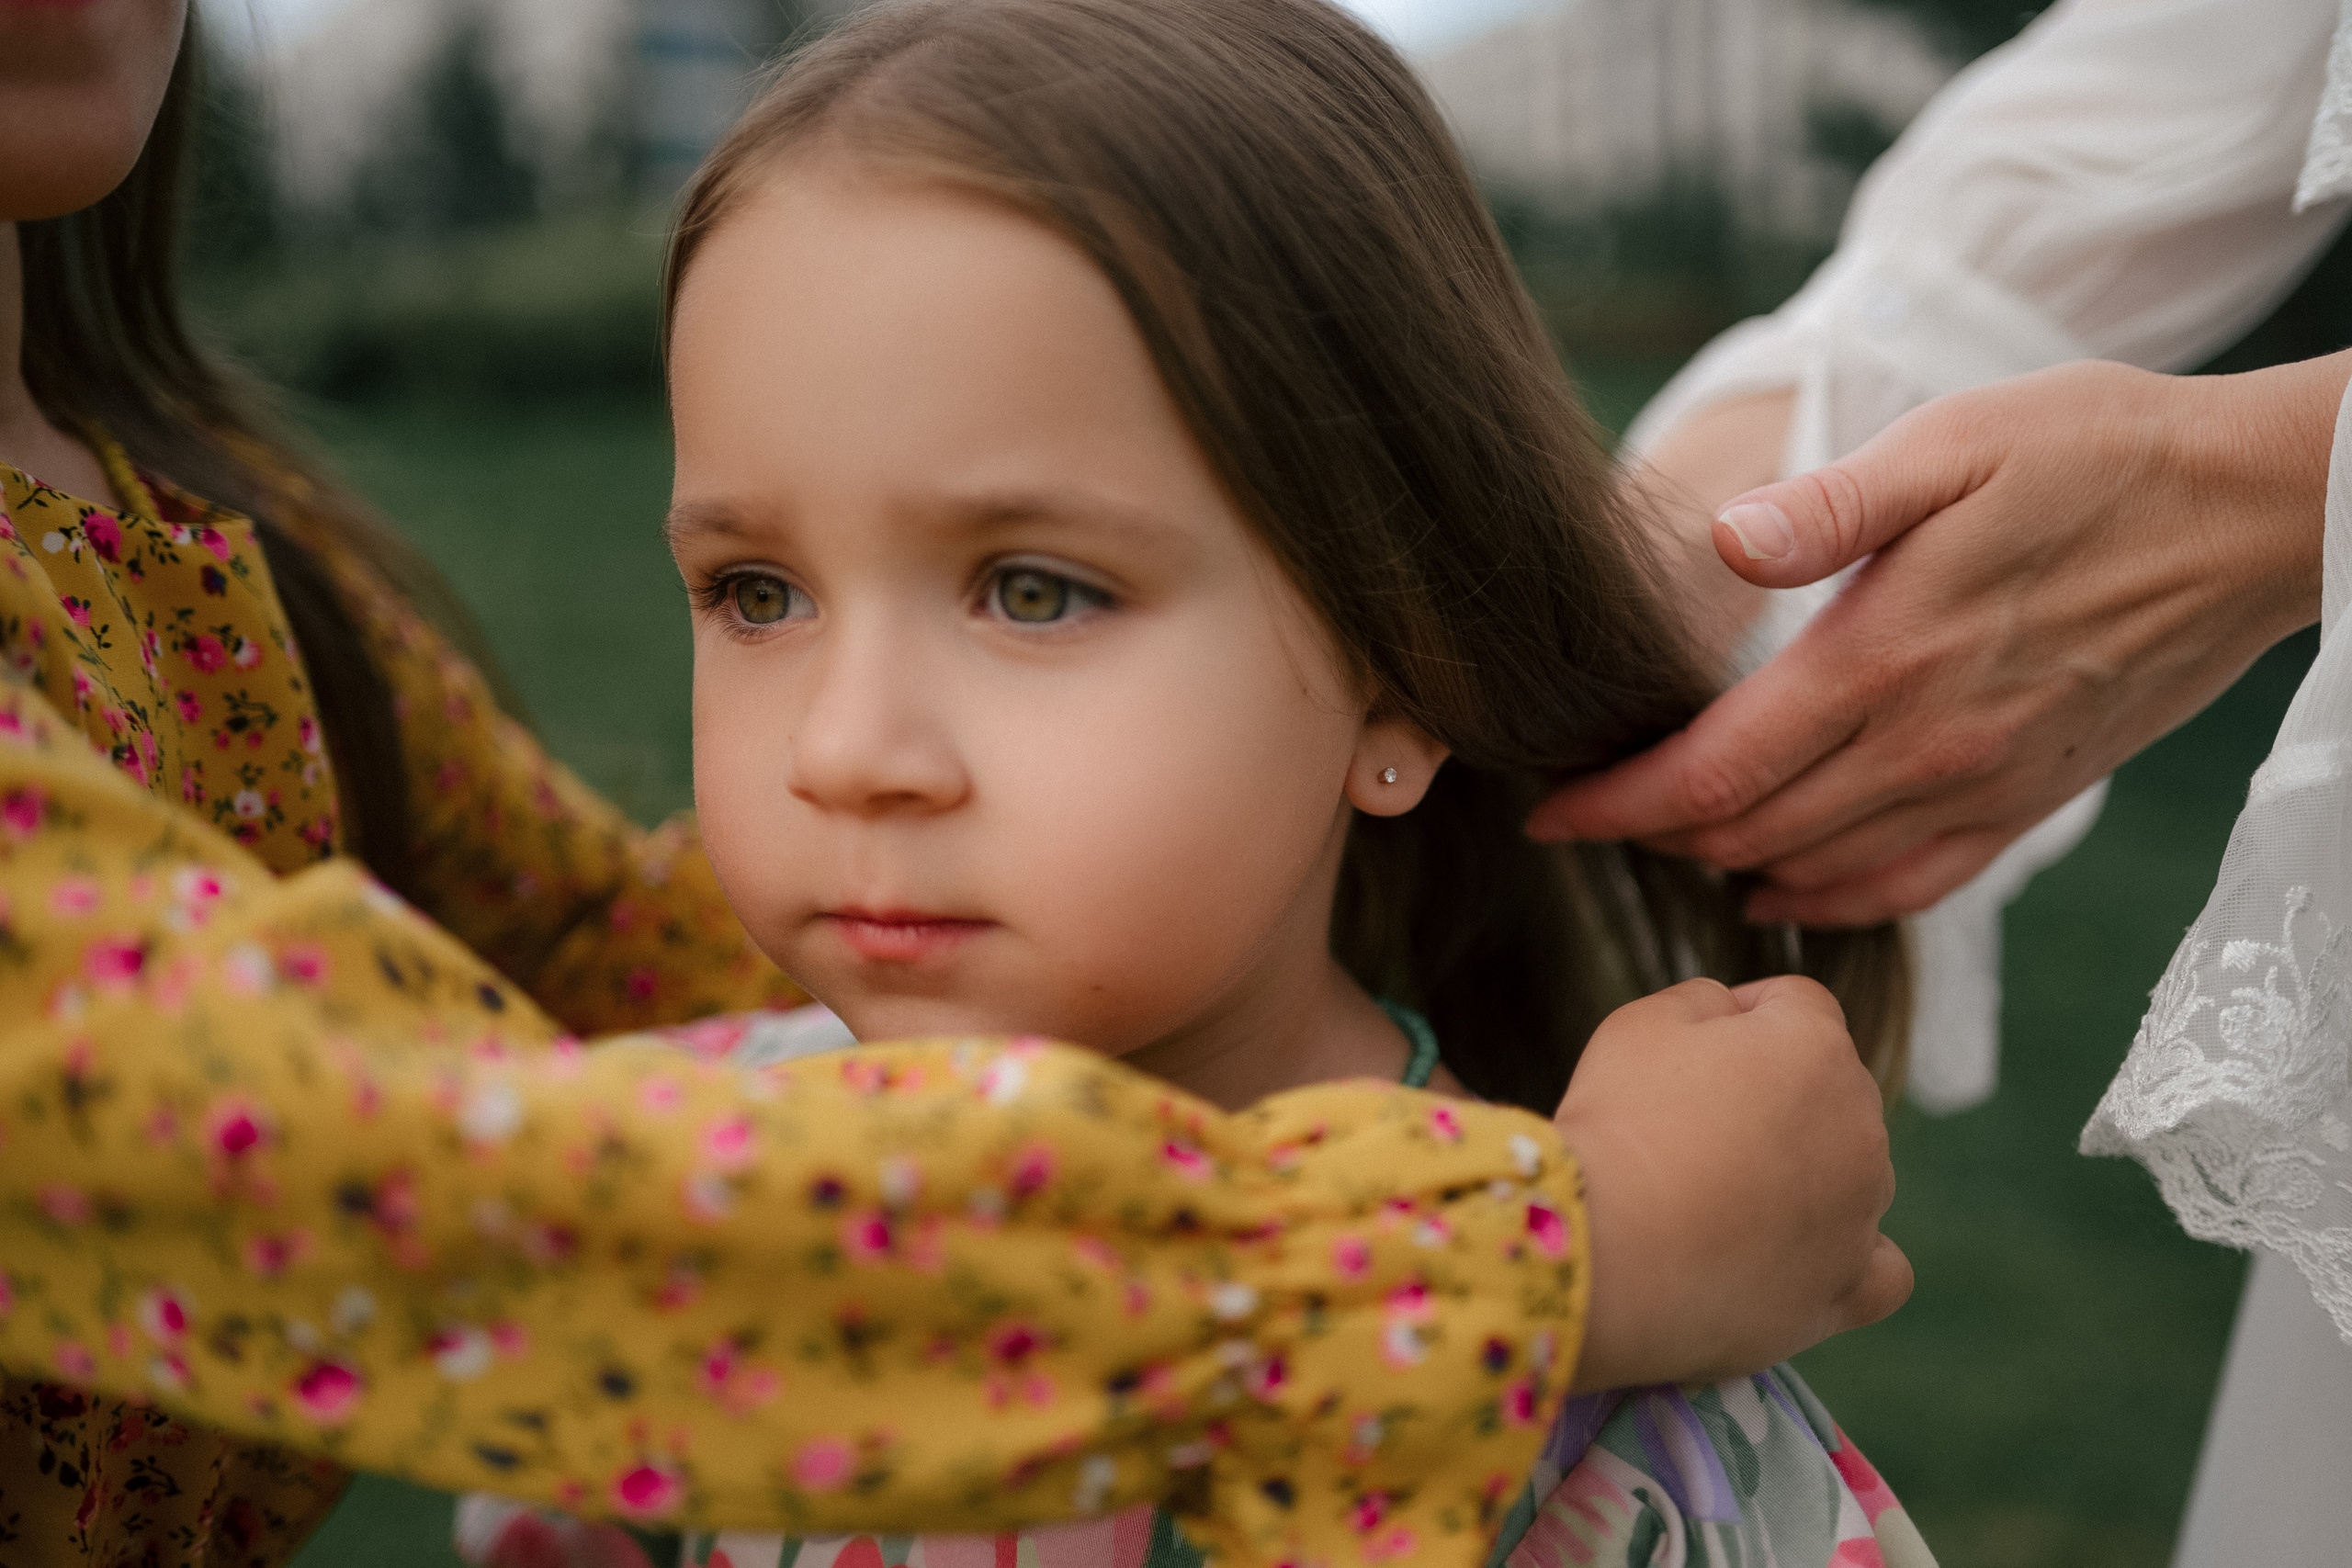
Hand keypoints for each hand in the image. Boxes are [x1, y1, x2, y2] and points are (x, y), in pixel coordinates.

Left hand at [1533, 355, 2343, 924]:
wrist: (2255, 513)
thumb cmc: (2096, 455)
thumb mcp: (1955, 443)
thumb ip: (1831, 507)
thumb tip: (1724, 536)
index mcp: (1881, 661)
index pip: (1712, 771)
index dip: (1615, 804)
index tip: (1546, 812)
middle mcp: (1925, 747)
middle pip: (1747, 833)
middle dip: (1652, 834)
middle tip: (1589, 813)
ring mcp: (1983, 788)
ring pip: (1816, 869)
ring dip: (1726, 864)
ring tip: (1661, 839)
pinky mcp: (2030, 803)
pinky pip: (1909, 886)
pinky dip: (1830, 901)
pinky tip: (1781, 890)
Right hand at [1556, 976, 1908, 1391]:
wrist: (1606, 1251)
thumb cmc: (1618, 1125)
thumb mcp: (1642, 1022)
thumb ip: (1703, 999)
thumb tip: (1733, 1014)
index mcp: (1816, 1046)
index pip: (1798, 1005)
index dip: (1740, 1016)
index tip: (1689, 1051)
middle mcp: (1860, 1124)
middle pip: (1828, 1090)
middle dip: (1773, 1098)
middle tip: (1689, 1130)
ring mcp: (1861, 1210)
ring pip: (1852, 1173)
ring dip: (1803, 1175)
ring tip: (1717, 1202)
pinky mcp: (1848, 1288)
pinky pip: (1880, 1267)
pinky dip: (1849, 1256)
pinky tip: (1802, 1253)